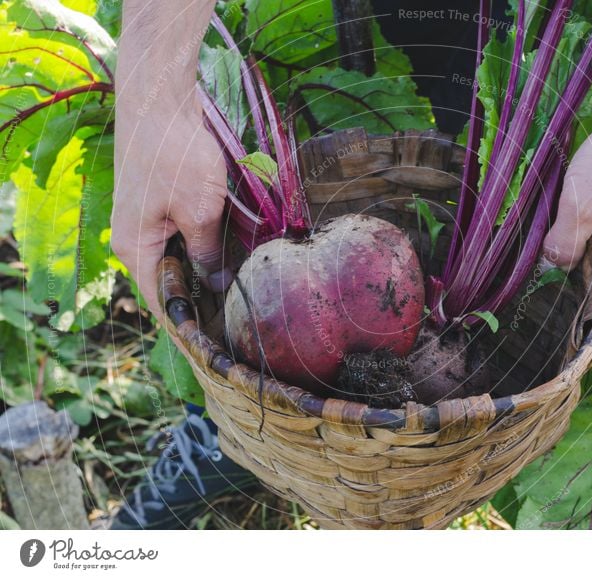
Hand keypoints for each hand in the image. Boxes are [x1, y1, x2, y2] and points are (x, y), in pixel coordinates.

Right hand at [111, 96, 228, 321]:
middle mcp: (136, 240)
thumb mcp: (200, 211)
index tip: (214, 348)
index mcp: (137, 249)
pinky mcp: (160, 205)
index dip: (188, 326)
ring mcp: (146, 222)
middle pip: (171, 284)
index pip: (163, 302)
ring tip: (239, 299)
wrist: (160, 99)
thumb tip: (216, 284)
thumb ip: (207, 253)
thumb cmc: (176, 154)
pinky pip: (182, 239)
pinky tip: (230, 260)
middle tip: (237, 325)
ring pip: (179, 260)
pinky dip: (204, 251)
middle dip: (202, 303)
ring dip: (206, 277)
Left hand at [543, 99, 591, 315]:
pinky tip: (558, 236)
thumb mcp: (583, 199)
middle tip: (530, 295)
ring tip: (538, 267)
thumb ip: (566, 239)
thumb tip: (552, 266)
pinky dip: (579, 245)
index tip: (549, 336)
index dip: (578, 326)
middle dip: (567, 293)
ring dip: (571, 265)